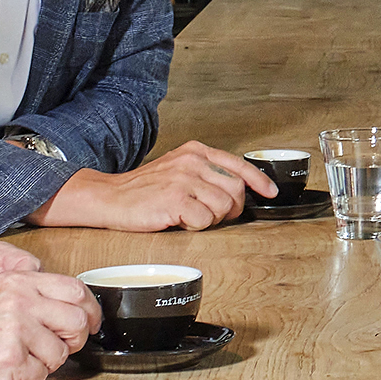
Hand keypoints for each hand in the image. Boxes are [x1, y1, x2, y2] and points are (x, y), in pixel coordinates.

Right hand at [0, 268, 96, 379]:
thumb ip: (32, 295)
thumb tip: (73, 307)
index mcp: (20, 282)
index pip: (76, 290)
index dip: (91, 310)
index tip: (91, 322)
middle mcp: (22, 302)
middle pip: (78, 322)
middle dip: (75, 340)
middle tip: (61, 347)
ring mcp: (17, 332)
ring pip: (61, 354)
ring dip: (47, 362)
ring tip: (22, 359)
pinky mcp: (10, 361)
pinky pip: (40, 376)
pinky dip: (29, 379)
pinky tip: (9, 370)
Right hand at [29, 140, 272, 231]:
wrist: (109, 198)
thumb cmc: (145, 191)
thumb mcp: (178, 170)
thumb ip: (206, 175)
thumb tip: (238, 192)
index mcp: (196, 151)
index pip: (239, 164)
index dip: (260, 181)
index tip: (270, 193)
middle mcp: (193, 161)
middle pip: (237, 190)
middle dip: (230, 209)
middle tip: (208, 215)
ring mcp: (184, 179)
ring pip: (224, 207)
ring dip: (210, 219)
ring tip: (188, 216)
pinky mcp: (175, 199)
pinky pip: (205, 221)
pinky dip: (195, 227)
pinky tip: (179, 221)